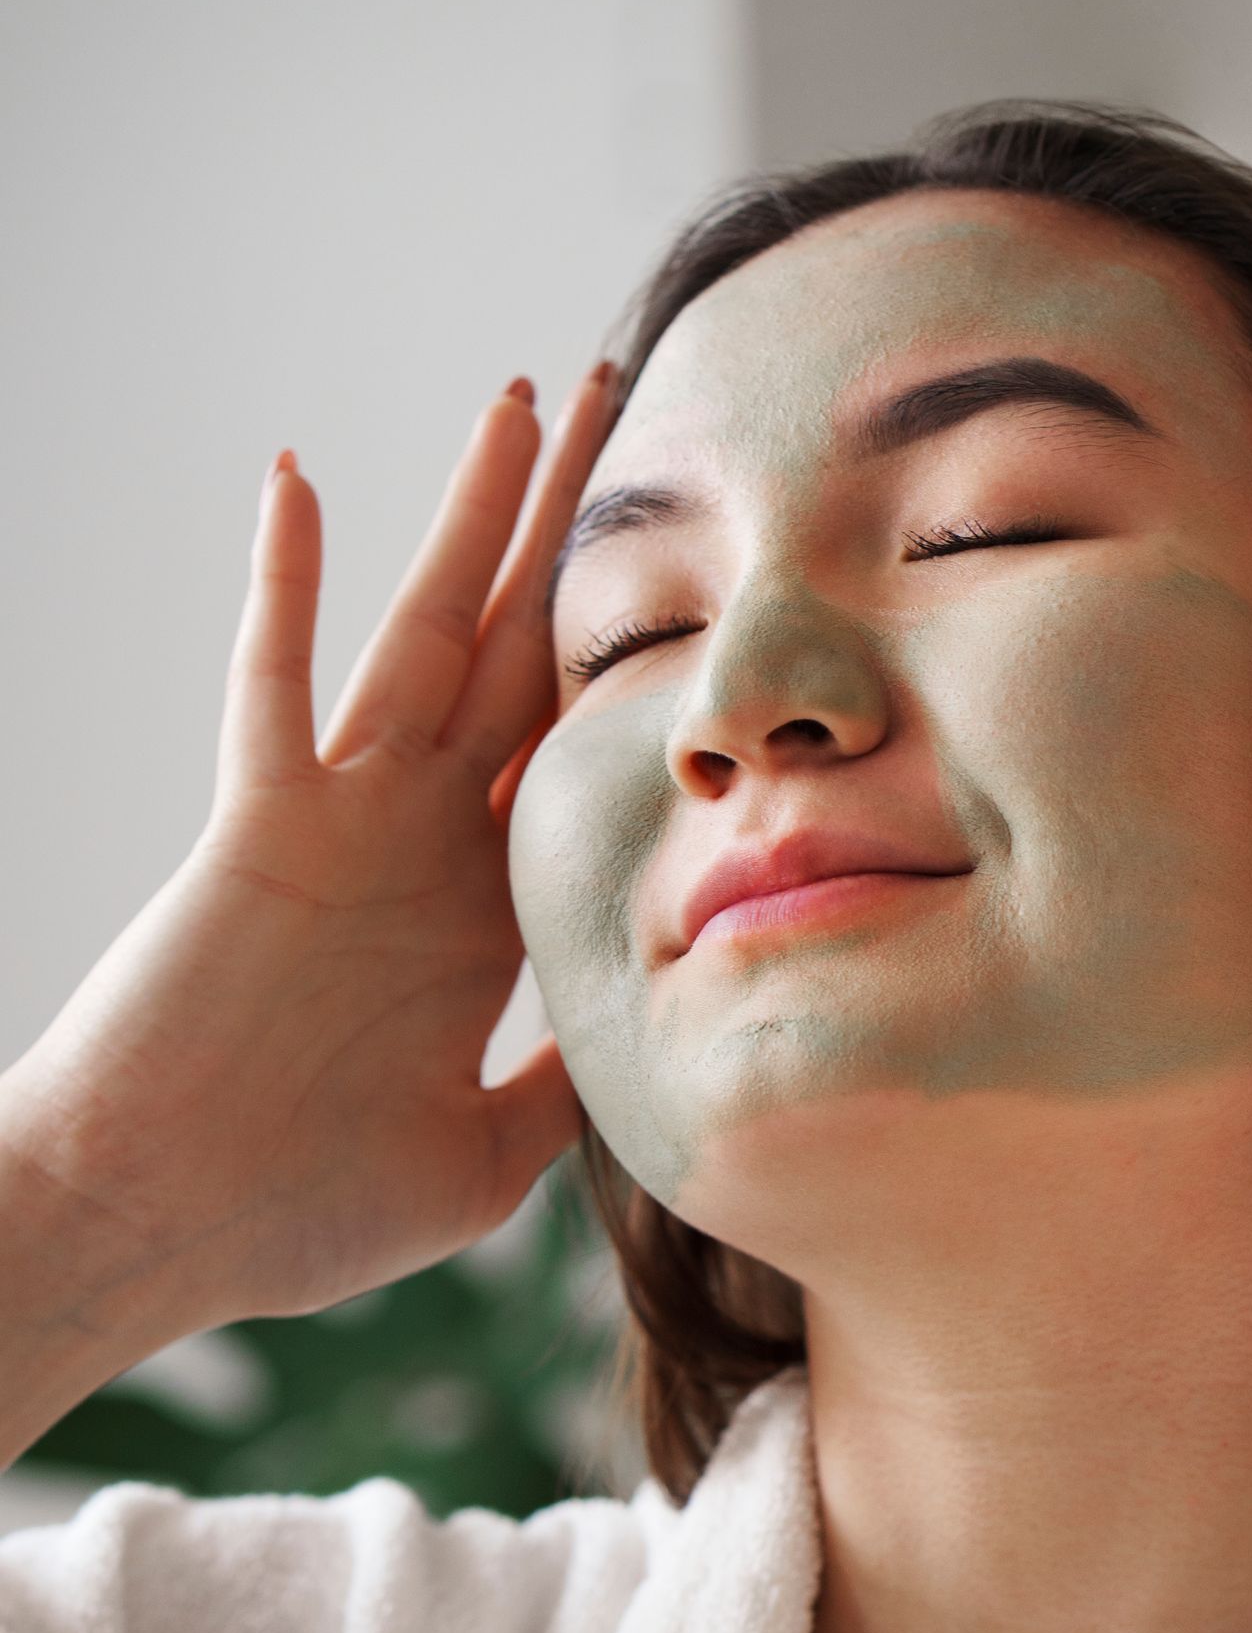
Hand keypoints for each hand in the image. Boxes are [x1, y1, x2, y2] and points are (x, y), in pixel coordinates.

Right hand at [0, 364, 611, 1410]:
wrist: (157, 1232)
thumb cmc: (299, 1213)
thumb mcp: (482, 1158)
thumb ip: (562, 1090)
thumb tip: (652, 1052)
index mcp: (481, 914)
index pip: (582, 765)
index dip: (647, 677)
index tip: (713, 597)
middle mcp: (423, 844)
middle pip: (523, 661)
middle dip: (580, 548)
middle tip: (643, 426)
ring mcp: (340, 823)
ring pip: (423, 636)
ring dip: (472, 518)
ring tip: (529, 400)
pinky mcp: (257, 828)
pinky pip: (271, 687)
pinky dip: (279, 588)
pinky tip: (299, 480)